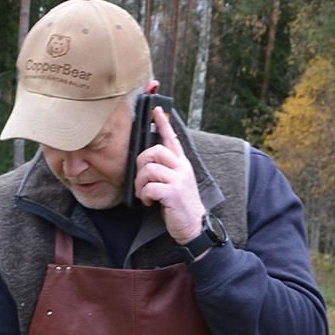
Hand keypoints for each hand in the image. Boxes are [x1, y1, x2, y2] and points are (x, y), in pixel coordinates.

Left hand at [133, 98, 208, 245]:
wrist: (194, 225)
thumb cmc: (180, 204)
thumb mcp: (177, 182)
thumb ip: (167, 169)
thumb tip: (147, 162)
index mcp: (182, 163)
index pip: (172, 138)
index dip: (163, 123)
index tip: (156, 110)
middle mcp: (181, 168)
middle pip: (154, 151)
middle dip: (141, 164)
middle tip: (141, 180)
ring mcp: (178, 180)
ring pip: (149, 169)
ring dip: (140, 184)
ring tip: (144, 195)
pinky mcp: (173, 193)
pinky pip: (150, 187)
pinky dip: (145, 196)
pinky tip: (149, 202)